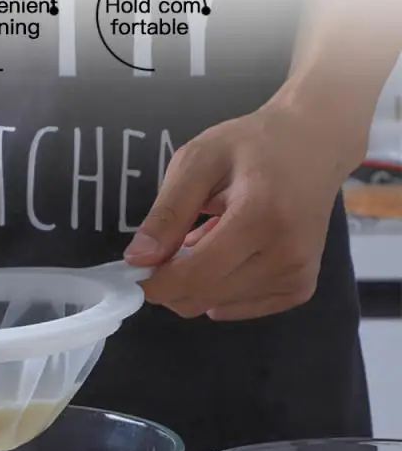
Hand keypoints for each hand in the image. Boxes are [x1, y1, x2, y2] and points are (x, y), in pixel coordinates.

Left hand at [123, 103, 350, 319]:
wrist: (316, 143)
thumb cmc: (253, 145)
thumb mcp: (199, 160)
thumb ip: (167, 211)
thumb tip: (137, 259)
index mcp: (260, 217)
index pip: (194, 275)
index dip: (155, 282)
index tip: (133, 271)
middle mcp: (285, 254)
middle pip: (203, 297)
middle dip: (172, 282)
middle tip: (170, 246)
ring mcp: (297, 275)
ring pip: (217, 306)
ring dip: (198, 281)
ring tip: (210, 238)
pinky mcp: (300, 288)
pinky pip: (240, 307)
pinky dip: (221, 288)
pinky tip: (230, 255)